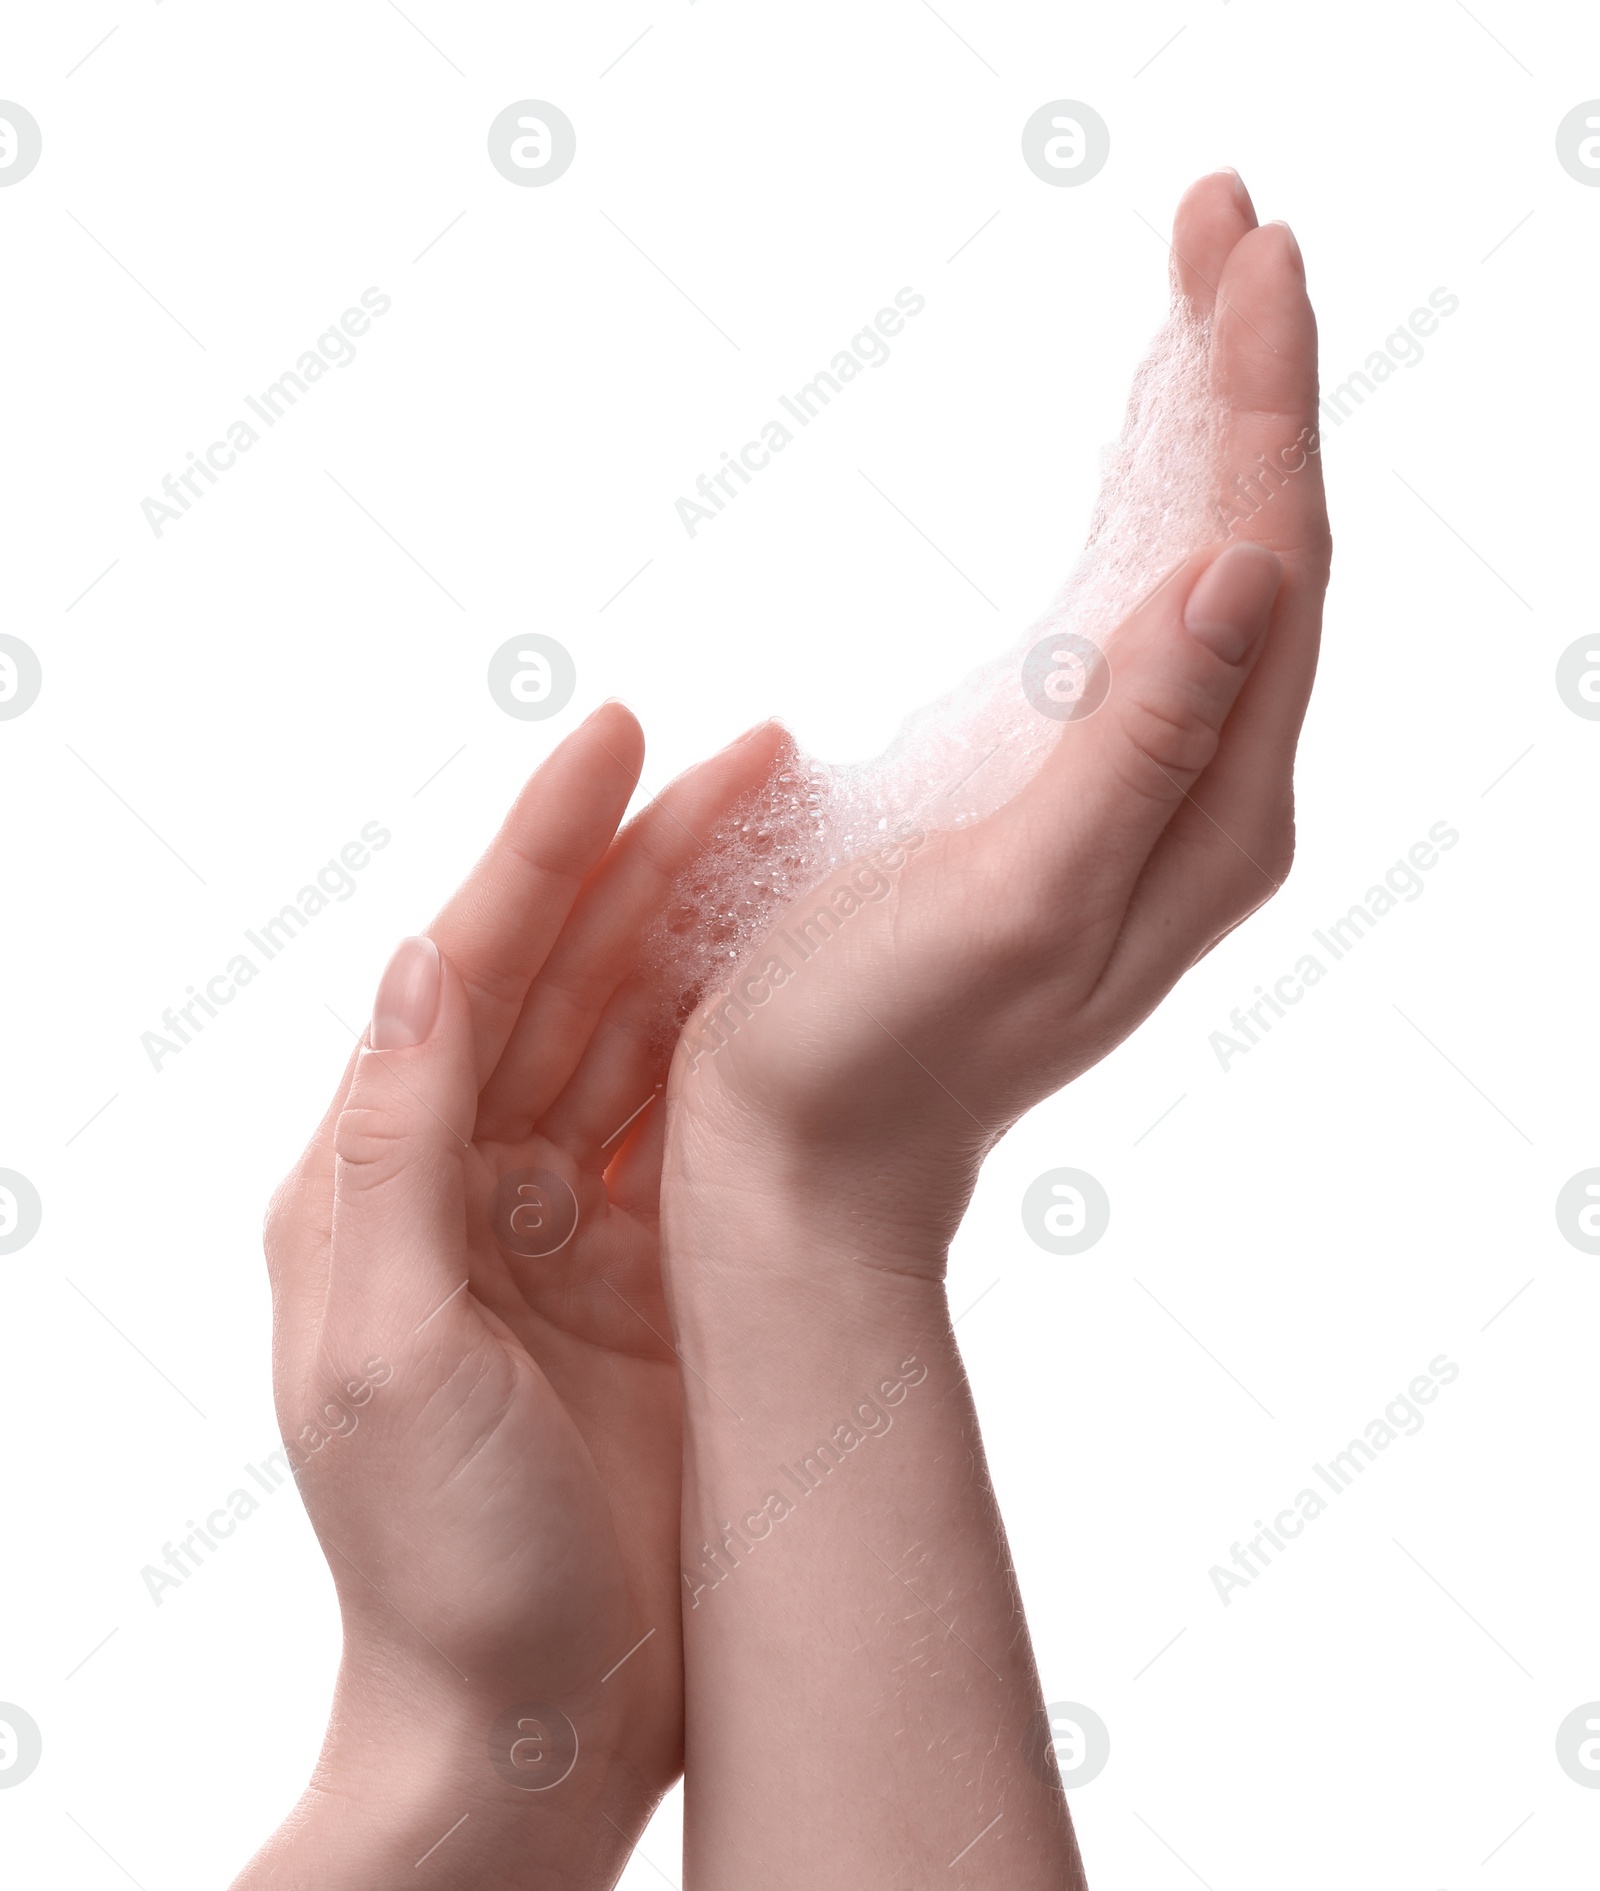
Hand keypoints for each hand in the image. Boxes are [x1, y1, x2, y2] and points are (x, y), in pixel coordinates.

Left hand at [236, 705, 783, 1885]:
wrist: (527, 1726)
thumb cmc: (432, 1558)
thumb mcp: (378, 1347)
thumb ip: (391, 1146)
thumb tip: (420, 955)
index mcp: (383, 1178)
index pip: (470, 968)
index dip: (545, 846)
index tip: (615, 735)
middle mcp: (474, 1177)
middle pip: (574, 977)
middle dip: (654, 860)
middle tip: (758, 756)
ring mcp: (573, 1221)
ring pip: (650, 1035)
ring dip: (713, 929)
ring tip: (798, 829)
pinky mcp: (658, 1272)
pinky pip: (707, 1127)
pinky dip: (752, 1042)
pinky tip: (803, 975)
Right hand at [669, 174, 1329, 1259]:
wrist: (809, 1159)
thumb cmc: (879, 1050)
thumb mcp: (1019, 902)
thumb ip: (1138, 744)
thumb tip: (1245, 564)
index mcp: (1210, 813)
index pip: (1273, 559)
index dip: (1263, 395)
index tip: (1241, 244)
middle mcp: (1205, 796)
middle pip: (1263, 547)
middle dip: (1250, 379)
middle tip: (1225, 221)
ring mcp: (1142, 797)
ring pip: (1213, 576)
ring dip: (1210, 429)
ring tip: (1197, 298)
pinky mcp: (1069, 797)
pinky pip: (1145, 625)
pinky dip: (1152, 513)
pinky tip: (1138, 462)